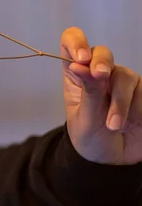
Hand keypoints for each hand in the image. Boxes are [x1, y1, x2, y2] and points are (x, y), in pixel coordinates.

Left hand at [61, 27, 141, 164]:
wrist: (112, 163)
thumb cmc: (90, 138)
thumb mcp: (85, 117)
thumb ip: (88, 90)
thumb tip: (80, 64)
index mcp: (75, 73)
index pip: (71, 42)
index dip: (76, 42)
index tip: (81, 58)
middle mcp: (98, 72)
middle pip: (102, 53)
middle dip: (102, 63)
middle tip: (100, 76)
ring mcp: (120, 81)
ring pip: (124, 75)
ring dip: (119, 102)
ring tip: (113, 126)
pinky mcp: (140, 93)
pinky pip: (141, 91)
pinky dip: (135, 108)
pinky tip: (129, 124)